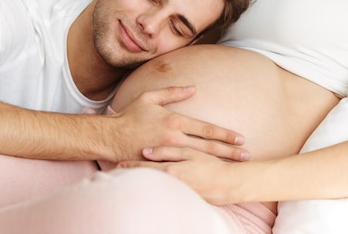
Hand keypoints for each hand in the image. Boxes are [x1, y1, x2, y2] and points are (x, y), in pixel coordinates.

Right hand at [108, 86, 249, 162]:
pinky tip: (209, 177)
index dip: (225, 134)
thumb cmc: (130, 115)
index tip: (240, 138)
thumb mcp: (150, 98)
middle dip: (229, 152)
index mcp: (175, 121)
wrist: (110, 137)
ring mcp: (168, 154)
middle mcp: (174, 138)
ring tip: (234, 167)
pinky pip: (182, 169)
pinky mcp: (160, 166)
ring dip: (219, 163)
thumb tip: (193, 88)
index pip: (206, 129)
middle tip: (246, 155)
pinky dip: (198, 173)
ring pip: (199, 160)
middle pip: (208, 147)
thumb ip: (172, 92)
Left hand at [118, 146, 239, 204]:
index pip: (145, 167)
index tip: (119, 164)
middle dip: (132, 175)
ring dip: (142, 182)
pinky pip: (163, 191)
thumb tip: (146, 151)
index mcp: (171, 169)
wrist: (229, 184)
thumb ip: (167, 151)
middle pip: (146, 178)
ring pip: (153, 186)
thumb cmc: (210, 166)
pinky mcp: (181, 197)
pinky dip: (154, 188)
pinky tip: (148, 186)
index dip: (131, 166)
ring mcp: (175, 191)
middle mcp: (170, 182)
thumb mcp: (189, 153)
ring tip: (128, 179)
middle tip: (118, 170)